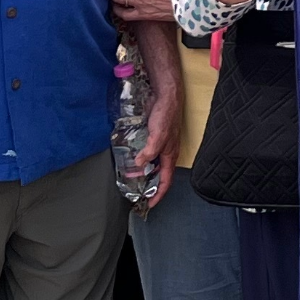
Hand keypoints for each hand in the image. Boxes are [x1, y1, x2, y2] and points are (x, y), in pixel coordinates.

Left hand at [136, 58, 181, 204]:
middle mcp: (166, 152)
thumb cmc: (166, 115)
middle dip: (150, 186)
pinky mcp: (153, 137)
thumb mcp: (158, 136)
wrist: (166, 95)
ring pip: (152, 165)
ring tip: (131, 179)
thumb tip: (139, 165)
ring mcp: (160, 145)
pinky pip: (146, 153)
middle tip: (137, 194)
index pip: (166, 181)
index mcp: (170, 155)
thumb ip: (149, 152)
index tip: (149, 204)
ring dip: (143, 173)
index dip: (158, 194)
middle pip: (159, 175)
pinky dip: (139, 159)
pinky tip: (130, 158)